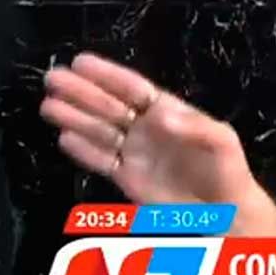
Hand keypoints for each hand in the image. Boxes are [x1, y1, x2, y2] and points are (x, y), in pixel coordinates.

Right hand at [39, 52, 259, 207]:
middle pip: (110, 106)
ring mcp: (137, 152)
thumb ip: (194, 126)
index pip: (133, 89)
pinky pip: (102, 161)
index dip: (108, 75)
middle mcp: (148, 128)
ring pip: (100, 130)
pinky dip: (84, 151)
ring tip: (48, 105)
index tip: (81, 62)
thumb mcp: (222, 141)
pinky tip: (64, 138)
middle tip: (53, 78)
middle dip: (82, 92)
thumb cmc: (227, 170)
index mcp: (170, 112)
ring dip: (75, 117)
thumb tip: (159, 114)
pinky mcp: (129, 177)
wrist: (226, 212)